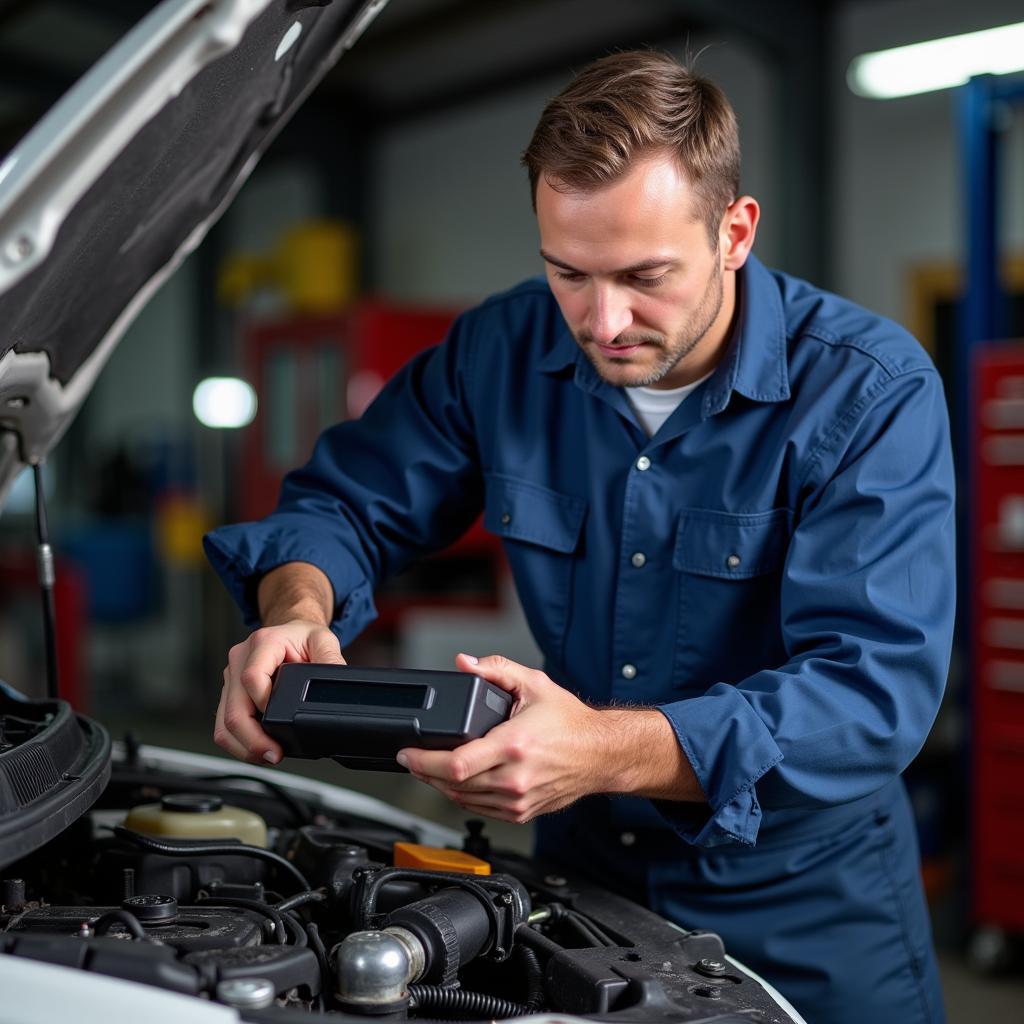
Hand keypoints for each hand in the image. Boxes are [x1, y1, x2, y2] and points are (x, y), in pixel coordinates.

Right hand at [214, 620, 343, 763]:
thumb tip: (335, 679)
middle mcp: (240, 659)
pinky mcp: (229, 693)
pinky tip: (256, 749)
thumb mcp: (323, 640)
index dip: (265, 704)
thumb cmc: (303, 637)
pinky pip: (224, 724)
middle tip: (273, 754)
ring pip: (223, 721)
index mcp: (263, 643)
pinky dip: (238, 742)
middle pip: (234, 708)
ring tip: (266, 756)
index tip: (281, 720)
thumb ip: (331, 659)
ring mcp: (231, 677)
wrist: (291, 633)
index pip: (252, 678)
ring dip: (243, 745)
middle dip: (253, 738)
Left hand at [398, 654, 613, 823]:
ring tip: (429, 768)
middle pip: (452, 786)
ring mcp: (517, 800)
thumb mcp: (533, 684)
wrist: (601, 754)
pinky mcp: (519, 812)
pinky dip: (462, 796)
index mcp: (514, 746)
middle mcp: (514, 778)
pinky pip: (479, 809)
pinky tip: (456, 781)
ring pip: (463, 801)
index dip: (423, 762)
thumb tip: (464, 663)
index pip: (456, 764)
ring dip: (440, 786)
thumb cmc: (571, 723)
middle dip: (424, 772)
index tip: (407, 753)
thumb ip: (496, 668)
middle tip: (412, 759)